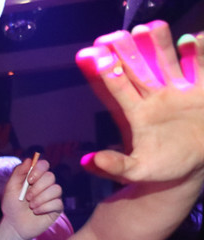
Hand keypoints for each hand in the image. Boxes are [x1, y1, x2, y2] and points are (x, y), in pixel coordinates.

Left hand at [0, 157, 63, 239]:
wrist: (15, 225)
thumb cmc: (12, 206)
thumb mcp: (10, 188)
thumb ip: (18, 173)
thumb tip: (29, 159)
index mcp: (35, 177)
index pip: (44, 165)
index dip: (39, 170)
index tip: (29, 180)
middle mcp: (46, 184)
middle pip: (50, 177)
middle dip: (37, 188)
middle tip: (27, 198)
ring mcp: (53, 196)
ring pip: (56, 189)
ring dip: (40, 199)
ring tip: (31, 206)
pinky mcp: (57, 207)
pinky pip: (57, 203)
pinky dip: (44, 207)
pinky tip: (36, 212)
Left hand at [76, 22, 203, 184]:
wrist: (196, 165)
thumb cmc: (164, 167)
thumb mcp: (137, 170)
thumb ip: (115, 166)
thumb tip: (88, 161)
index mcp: (136, 113)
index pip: (119, 90)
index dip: (110, 75)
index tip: (99, 58)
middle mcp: (155, 96)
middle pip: (139, 69)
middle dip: (129, 51)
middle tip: (117, 34)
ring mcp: (179, 90)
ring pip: (167, 62)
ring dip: (160, 45)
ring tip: (151, 27)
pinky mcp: (202, 89)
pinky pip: (200, 66)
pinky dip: (199, 52)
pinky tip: (192, 39)